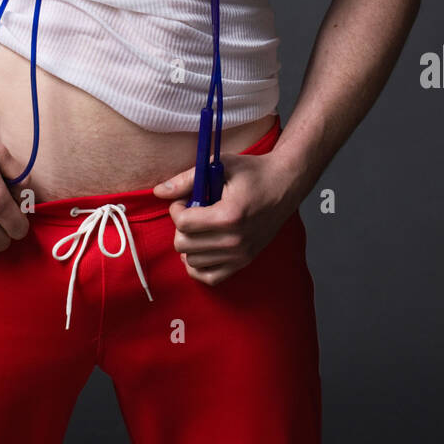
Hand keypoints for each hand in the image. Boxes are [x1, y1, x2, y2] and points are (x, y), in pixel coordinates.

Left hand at [152, 152, 296, 284]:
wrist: (285, 184)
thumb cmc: (253, 172)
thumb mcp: (221, 166)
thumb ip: (187, 179)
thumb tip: (158, 192)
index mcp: (229, 215)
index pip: (183, 223)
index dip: (176, 208)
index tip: (184, 199)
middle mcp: (235, 240)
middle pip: (184, 244)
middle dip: (181, 226)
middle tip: (191, 212)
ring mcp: (241, 255)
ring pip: (192, 261)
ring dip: (189, 244)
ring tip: (200, 227)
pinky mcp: (244, 262)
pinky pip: (210, 277)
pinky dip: (199, 265)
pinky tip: (202, 247)